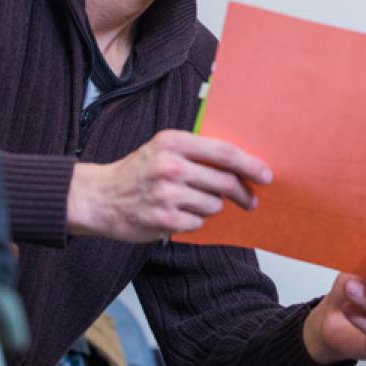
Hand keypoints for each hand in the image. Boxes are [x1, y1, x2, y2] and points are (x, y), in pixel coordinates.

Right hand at [67, 129, 271, 240]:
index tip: (266, 174)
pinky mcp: (163, 220)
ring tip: (192, 201)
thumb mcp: (165, 147)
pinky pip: (198, 223)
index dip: (250, 164)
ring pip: (214, 205)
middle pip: (224, 181)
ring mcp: (166, 195)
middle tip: (251, 200)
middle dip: (243, 193)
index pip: (224, 152)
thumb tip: (242, 164)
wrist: (99, 197)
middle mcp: (171, 166)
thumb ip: (198, 151)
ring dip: (212, 207)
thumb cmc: (139, 170)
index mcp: (174, 142)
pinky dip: (194, 221)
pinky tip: (178, 214)